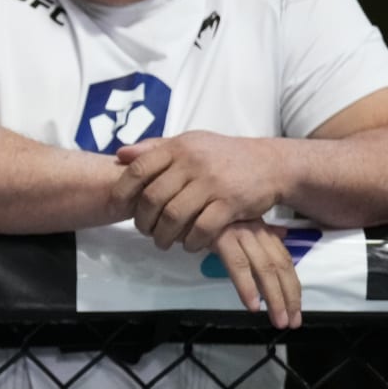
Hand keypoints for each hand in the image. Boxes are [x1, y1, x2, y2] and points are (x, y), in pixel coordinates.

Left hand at [114, 132, 283, 250]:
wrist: (271, 163)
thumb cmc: (223, 156)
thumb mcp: (190, 143)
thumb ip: (155, 148)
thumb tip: (121, 155)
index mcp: (179, 147)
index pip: (138, 169)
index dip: (122, 192)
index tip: (117, 209)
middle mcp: (193, 163)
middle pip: (152, 198)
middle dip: (143, 220)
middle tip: (144, 230)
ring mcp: (212, 183)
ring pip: (174, 216)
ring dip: (163, 236)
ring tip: (163, 241)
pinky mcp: (231, 203)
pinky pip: (202, 229)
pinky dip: (191, 242)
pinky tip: (190, 244)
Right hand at [207, 219, 301, 329]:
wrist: (175, 203)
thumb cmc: (199, 215)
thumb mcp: (232, 222)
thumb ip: (256, 231)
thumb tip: (282, 234)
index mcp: (259, 228)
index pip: (283, 259)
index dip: (292, 286)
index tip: (295, 309)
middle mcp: (254, 229)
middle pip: (279, 265)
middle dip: (289, 296)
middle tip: (292, 322)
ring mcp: (239, 232)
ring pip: (265, 268)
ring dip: (274, 297)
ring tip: (278, 320)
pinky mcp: (221, 236)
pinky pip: (238, 265)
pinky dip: (247, 286)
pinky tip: (253, 305)